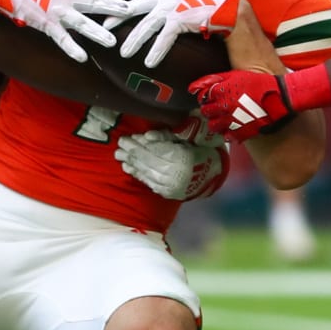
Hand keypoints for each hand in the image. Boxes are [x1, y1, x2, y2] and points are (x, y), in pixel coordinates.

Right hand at [0, 0, 135, 62]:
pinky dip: (71, 48)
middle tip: (131, 12)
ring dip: (97, 32)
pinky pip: (61, 38)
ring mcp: (58, 11)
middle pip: (95, 1)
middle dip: (114, 7)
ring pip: (81, 22)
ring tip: (112, 42)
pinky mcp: (47, 24)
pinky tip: (82, 57)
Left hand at [113, 0, 241, 66]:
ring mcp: (171, 6)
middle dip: (117, 17)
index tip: (103, 4)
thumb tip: (143, 0)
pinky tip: (149, 61)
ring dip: (134, 40)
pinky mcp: (181, 19)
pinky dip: (156, 50)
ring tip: (124, 52)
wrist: (225, 4)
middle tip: (104, 29)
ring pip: (146, 25)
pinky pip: (165, 37)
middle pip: (133, 6)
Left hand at [114, 129, 229, 200]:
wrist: (211, 174)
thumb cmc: (198, 151)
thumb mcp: (186, 138)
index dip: (138, 145)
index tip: (125, 138)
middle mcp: (177, 174)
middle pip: (148, 161)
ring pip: (147, 172)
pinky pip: (150, 182)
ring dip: (131, 163)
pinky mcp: (168, 193)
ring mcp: (172, 186)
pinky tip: (128, 167)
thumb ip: (166, 136)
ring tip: (120, 156)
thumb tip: (146, 136)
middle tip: (119, 146)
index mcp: (183, 157)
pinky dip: (138, 174)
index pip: (155, 151)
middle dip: (132, 153)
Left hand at [191, 67, 292, 141]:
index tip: (210, 97)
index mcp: (221, 91)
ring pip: (213, 126)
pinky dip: (228, 132)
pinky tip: (233, 127)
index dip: (205, 97)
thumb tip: (196, 86)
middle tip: (216, 108)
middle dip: (209, 110)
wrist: (280, 98)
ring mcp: (232, 120)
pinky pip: (227, 136)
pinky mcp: (241, 132)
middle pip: (205, 112)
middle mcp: (224, 107)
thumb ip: (216, 79)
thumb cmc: (260, 84)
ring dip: (216, 122)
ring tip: (223, 119)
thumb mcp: (237, 75)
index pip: (202, 96)